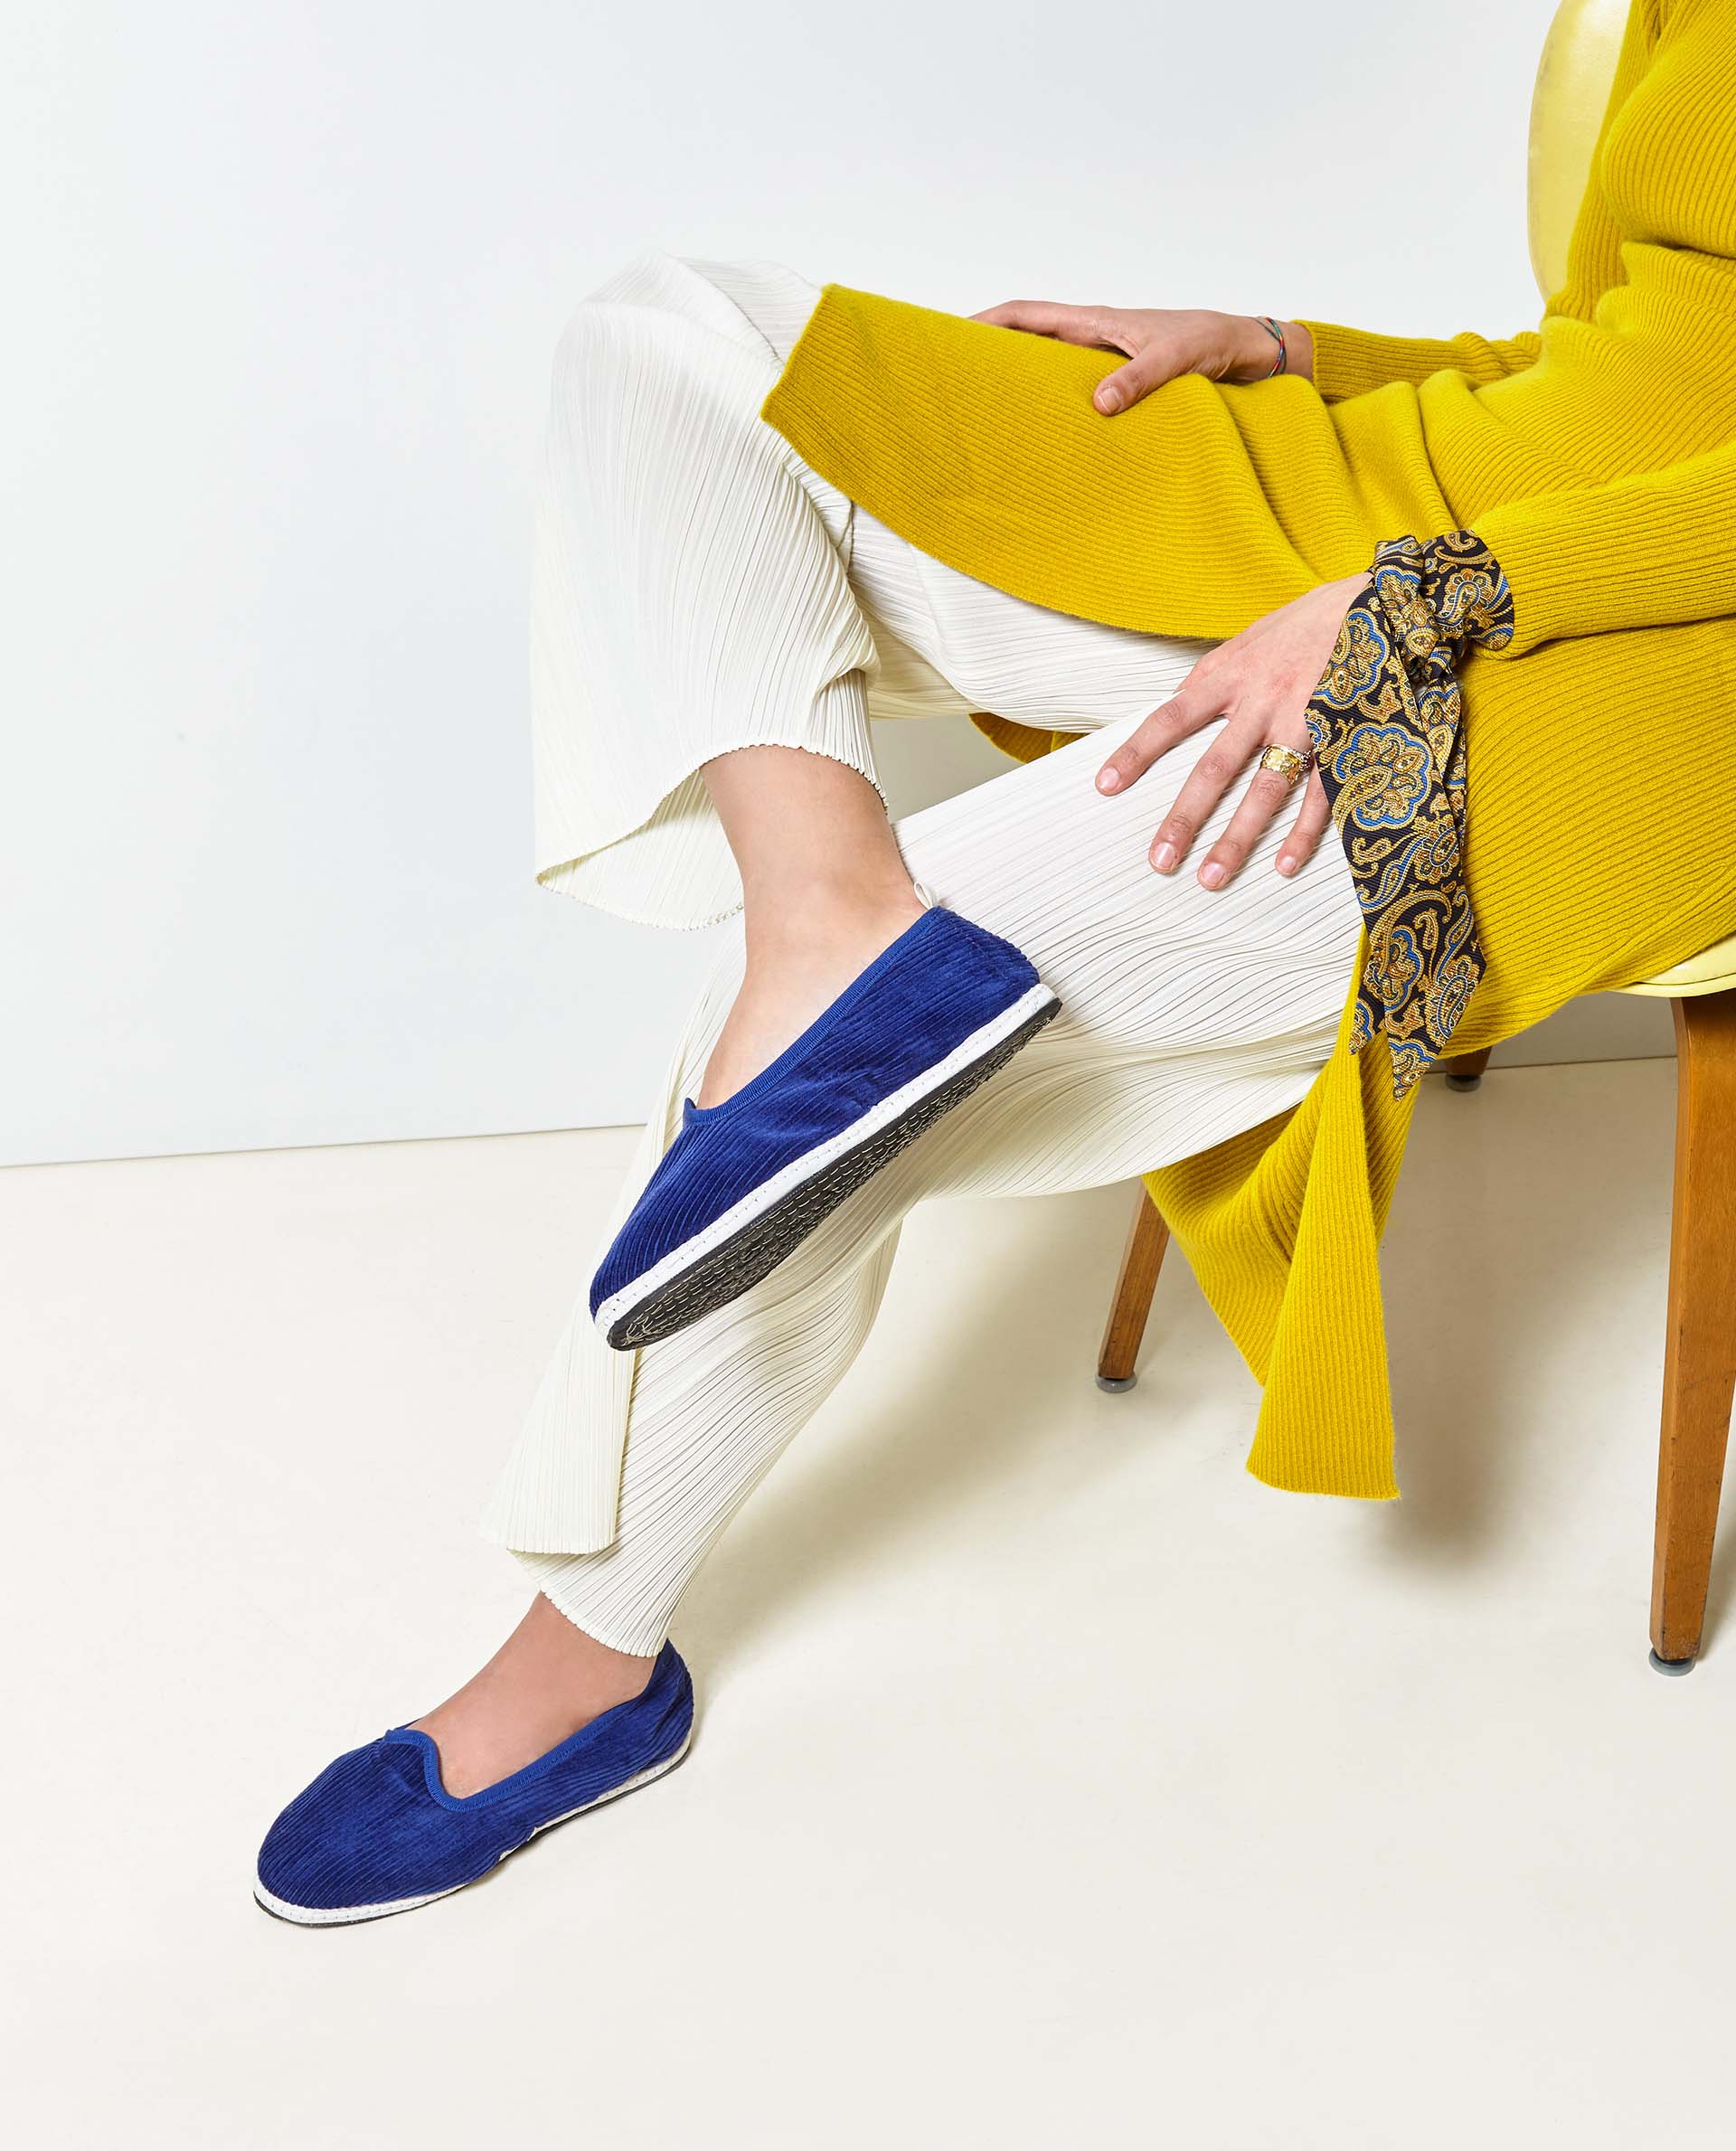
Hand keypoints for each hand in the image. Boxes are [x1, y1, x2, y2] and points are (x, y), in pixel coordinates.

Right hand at [969, 301, 1314, 413]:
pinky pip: (1073, 395)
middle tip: (954, 384)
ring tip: (988, 417)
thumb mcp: (1177, 360)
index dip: (985, 323)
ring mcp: (1104, 363)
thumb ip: (1139, 379)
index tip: (950, 337)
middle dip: (989, 358)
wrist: (1251, 351)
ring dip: (1019, 388)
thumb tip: (1097, 404)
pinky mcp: (1119, 385)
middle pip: (1027, 343)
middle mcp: (1093, 340)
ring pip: (1047, 372)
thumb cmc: (1215, 343)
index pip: (1026, 314)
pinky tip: (1046, 437)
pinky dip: (1053, 409)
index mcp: (1096, 322)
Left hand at [1096, 574, 1367, 886]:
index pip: (1171, 718)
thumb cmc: (1302, 626)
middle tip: (1160, 862)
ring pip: (1265, 788)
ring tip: (1212, 878)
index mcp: (1230, 676)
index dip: (1136, 753)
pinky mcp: (1343, 735)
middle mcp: (1262, 701)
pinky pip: (1322, 793)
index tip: (1105, 787)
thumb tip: (1173, 710)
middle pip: (1215, 767)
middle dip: (1185, 818)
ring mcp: (1305, 721)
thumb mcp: (1246, 643)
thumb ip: (1211, 681)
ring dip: (1238, 837)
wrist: (1377, 602)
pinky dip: (1304, 833)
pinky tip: (1283, 866)